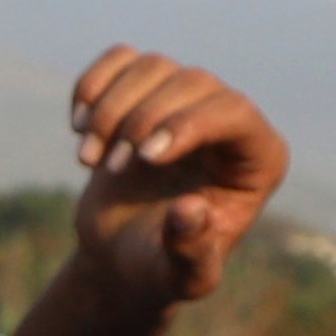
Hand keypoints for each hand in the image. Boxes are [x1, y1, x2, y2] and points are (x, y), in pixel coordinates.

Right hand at [66, 48, 287, 310]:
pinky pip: (121, 58)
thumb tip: (191, 209)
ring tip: (87, 159)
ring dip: (110, 108)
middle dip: (140, 121)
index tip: (144, 158)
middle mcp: (229, 119)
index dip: (187, 123)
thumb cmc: (162, 270)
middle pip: (190, 82)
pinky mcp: (145, 90)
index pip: (234, 112)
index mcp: (257, 159)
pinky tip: (78, 127)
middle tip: (110, 168)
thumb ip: (192, 251)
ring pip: (152, 66)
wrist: (123, 257)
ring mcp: (185, 99)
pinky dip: (92, 85)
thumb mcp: (182, 277)